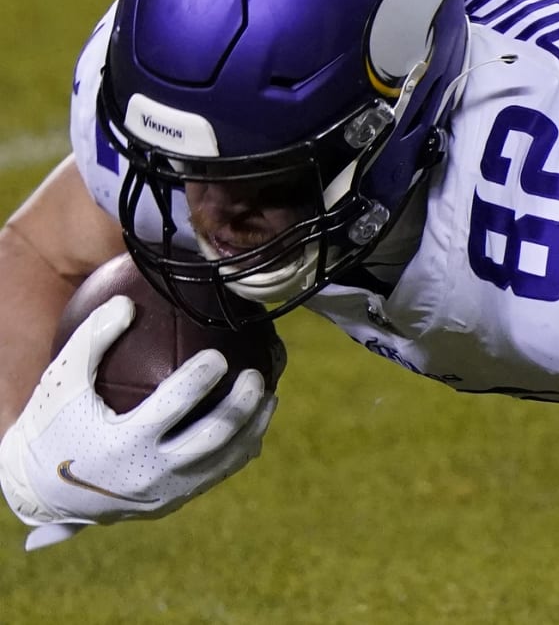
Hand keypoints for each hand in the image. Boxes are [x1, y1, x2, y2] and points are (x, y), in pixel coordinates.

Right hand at [0, 296, 275, 549]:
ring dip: (253, 428)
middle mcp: (148, 474)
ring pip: (224, 461)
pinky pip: (217, 474)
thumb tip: (127, 302)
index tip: (220, 355)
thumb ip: (91, 341)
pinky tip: (256, 421)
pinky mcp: (173, 501)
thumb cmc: (55, 425)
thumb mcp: (61, 382)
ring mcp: (165, 492)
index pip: (171, 409)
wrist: (43, 491)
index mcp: (121, 444)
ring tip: (270, 395)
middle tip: (256, 375)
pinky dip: (241, 448)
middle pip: (211, 439)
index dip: (199, 381)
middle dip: (241, 406)